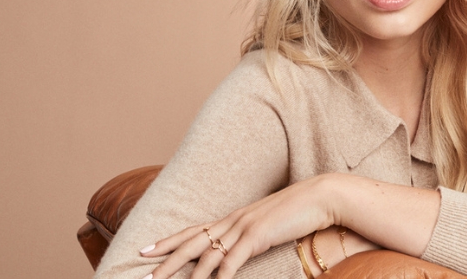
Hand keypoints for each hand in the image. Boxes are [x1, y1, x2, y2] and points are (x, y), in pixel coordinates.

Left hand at [140, 174, 336, 278]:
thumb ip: (254, 235)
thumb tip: (244, 247)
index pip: (194, 229)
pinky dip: (219, 276)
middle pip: (192, 242)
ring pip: (206, 253)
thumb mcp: (271, 224)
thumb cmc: (300, 211)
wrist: (321, 196)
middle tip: (145, 274)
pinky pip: (231, 261)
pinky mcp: (257, 236)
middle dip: (166, 259)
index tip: (146, 250)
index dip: (169, 240)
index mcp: (235, 217)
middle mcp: (234, 220)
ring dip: (185, 273)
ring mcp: (244, 227)